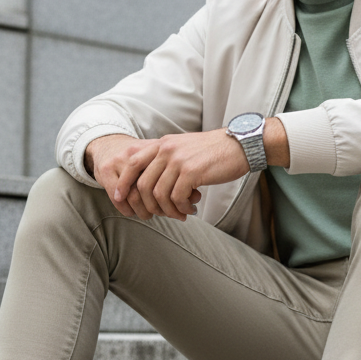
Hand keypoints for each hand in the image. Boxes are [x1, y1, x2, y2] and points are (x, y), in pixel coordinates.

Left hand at [86, 131, 243, 220]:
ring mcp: (178, 160)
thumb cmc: (212, 152)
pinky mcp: (191, 172)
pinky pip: (176, 198)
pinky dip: (181, 208)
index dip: (123, 182)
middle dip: (148, 205)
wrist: (239, 146)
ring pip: (159, 194)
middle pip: (143, 184)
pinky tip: (191, 209)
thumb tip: (148, 183)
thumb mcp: (183, 148)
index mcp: (162, 144)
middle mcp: (166, 150)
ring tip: (180, 214)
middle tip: (159, 215)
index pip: (132, 162)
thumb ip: (165, 160)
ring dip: (168, 210)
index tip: (120, 198)